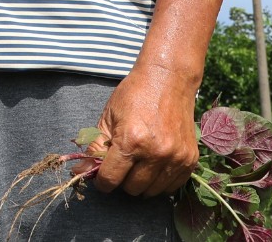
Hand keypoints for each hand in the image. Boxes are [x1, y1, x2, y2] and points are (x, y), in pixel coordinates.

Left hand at [89, 64, 200, 196]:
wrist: (169, 79)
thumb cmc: (134, 95)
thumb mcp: (108, 117)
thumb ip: (96, 146)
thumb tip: (81, 172)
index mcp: (131, 141)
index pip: (111, 178)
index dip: (102, 181)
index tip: (101, 177)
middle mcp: (155, 153)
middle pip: (131, 188)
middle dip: (122, 180)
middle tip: (122, 164)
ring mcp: (175, 158)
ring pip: (151, 192)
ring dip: (141, 183)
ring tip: (138, 163)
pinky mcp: (190, 160)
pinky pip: (172, 186)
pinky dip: (160, 181)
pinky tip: (154, 165)